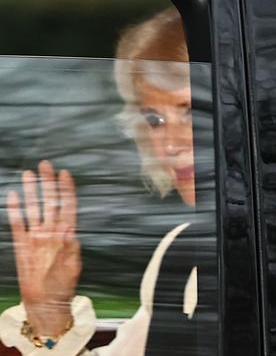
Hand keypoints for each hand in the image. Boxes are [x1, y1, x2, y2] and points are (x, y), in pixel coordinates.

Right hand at [6, 160, 80, 335]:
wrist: (46, 302)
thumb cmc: (63, 286)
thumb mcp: (71, 268)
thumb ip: (70, 248)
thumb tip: (69, 230)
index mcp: (66, 235)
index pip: (67, 207)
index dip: (66, 190)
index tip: (66, 174)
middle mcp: (51, 232)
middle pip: (50, 202)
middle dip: (48, 183)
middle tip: (46, 165)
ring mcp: (36, 237)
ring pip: (33, 208)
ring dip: (31, 191)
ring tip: (28, 174)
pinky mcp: (22, 245)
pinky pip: (17, 224)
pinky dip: (15, 210)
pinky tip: (12, 196)